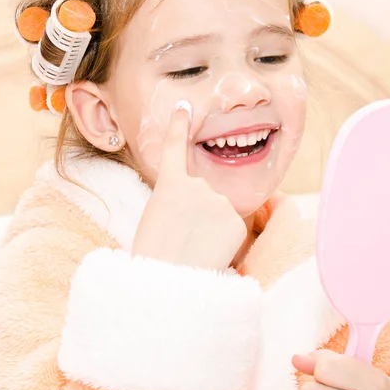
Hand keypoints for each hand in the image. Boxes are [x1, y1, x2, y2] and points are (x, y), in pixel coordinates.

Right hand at [132, 103, 246, 269]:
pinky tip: (209, 252)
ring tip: (194, 248)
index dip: (179, 125)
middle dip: (197, 213)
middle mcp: (197, 185)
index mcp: (169, 185)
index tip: (184, 105)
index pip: (174, 148)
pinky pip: (231, 227)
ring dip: (210, 228)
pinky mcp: (236, 220)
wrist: (166, 283)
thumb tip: (193, 203)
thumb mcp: (154, 218)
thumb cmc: (152, 256)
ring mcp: (218, 201)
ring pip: (219, 211)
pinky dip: (223, 240)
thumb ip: (176, 201)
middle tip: (182, 238)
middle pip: (203, 194)